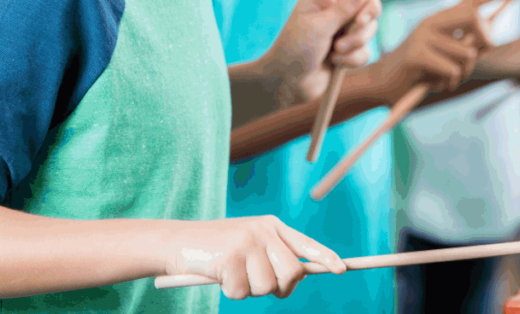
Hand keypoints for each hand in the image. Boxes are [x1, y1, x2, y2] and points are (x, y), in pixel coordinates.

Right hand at [165, 215, 345, 299]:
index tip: (341, 269)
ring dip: (250, 290)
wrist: (178, 242)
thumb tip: (296, 279)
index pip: (305, 243)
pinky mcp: (231, 256)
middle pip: (292, 272)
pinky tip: (219, 275)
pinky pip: (243, 292)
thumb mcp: (249, 245)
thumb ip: (273, 256)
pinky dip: (231, 291)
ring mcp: (248, 242)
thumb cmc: (217, 250)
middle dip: (281, 287)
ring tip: (233, 274)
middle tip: (259, 283)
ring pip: (268, 287)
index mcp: (271, 226)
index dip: (325, 257)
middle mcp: (264, 230)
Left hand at [264, 0, 380, 105]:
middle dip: (367, 14)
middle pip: (367, 2)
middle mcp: (334, 13)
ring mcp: (342, 32)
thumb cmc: (294, 51)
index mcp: (321, 0)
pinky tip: (336, 64)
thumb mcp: (316, 27)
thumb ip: (341, 10)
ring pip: (369, 28)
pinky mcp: (349, 53)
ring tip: (336, 52)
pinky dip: (353, 58)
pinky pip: (366, 50)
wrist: (287, 84)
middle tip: (360, 22)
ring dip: (356, 41)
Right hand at [370, 0, 512, 100]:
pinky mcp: (417, 53)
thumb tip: (490, 38)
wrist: (382, 83)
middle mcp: (431, 21)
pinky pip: (451, 68)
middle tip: (473, 58)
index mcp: (440, 18)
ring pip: (466, 53)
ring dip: (462, 72)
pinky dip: (448, 81)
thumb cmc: (420, 70)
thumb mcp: (445, 55)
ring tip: (446, 77)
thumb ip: (466, 44)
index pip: (472, 0)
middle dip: (484, 42)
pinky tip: (434, 83)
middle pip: (475, 18)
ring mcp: (423, 35)